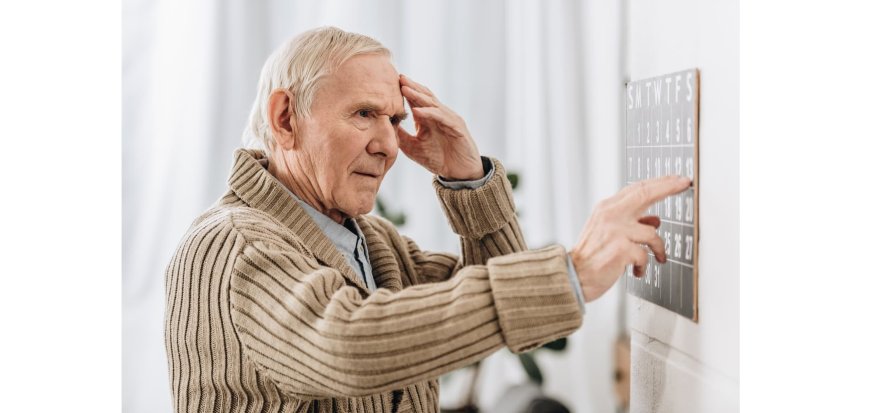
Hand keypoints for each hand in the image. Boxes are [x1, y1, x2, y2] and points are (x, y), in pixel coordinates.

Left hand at [398, 75, 483, 180]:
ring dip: (418, 96)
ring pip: (432, 103)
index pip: (416, 100)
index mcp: (429, 118)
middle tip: (398, 77)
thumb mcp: (414, 148)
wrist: (460, 173)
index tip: (390, 83)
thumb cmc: (439, 159)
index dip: (405, 91)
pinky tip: (416, 111)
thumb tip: (386, 127)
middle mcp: (439, 115)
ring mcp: (449, 119)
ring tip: (404, 89)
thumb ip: (402, 136)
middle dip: (411, 86)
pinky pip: (441, 117)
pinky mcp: (457, 128)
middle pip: (424, 96)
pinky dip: (429, 113)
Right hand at [570, 176, 691, 301]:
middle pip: (645, 194)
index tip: (676, 179)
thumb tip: (654, 220)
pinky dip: (644, 264)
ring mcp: (616, 231)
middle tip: (683, 183)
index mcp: (606, 208)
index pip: (636, 189)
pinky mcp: (622, 250)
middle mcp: (610, 215)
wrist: (573, 276)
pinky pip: (645, 255)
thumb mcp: (607, 232)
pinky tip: (637, 270)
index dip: (659, 182)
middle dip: (668, 186)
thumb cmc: (590, 256)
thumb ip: (630, 222)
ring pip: (652, 232)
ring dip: (658, 247)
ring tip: (658, 257)